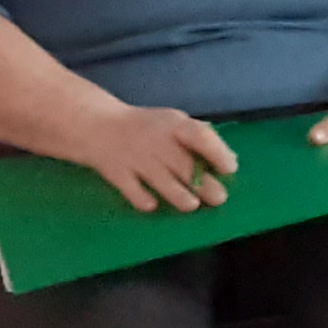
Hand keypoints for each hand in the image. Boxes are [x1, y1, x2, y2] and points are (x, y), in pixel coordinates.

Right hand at [61, 98, 236, 215]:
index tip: (229, 168)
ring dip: (177, 194)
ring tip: (192, 205)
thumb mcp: (173, 121)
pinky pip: (130, 188)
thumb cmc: (147, 127)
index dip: (217, 152)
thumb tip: (230, 159)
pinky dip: (141, 198)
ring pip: (159, 178)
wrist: (97, 125)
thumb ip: (200, 137)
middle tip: (219, 198)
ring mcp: (134, 157)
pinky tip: (153, 206)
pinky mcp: (116, 172)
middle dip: (202, 183)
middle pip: (182, 163)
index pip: (199, 135)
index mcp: (174, 124)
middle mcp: (155, 140)